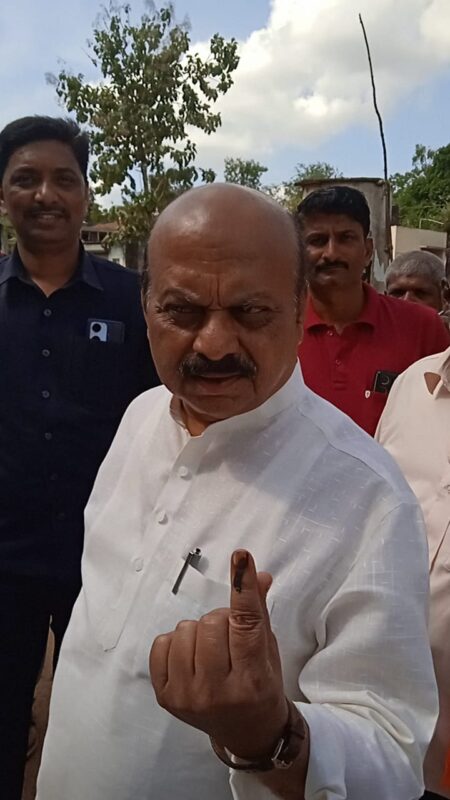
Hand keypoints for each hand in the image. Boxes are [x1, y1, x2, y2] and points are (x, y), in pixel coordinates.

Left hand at [150, 549, 288, 760]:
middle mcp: (218, 692)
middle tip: (230, 638)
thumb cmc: (260, 687)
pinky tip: (191, 657)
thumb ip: (258, 611)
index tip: (241, 558)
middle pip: (212, 622)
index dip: (243, 589)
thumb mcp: (269, 651)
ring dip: (199, 631)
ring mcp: (188, 697)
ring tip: (212, 649)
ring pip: (185, 629)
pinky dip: (176, 642)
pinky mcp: (165, 697)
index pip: (247, 625)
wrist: (247, 732)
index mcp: (253, 680)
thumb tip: (256, 574)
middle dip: (222, 620)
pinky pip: (161, 643)